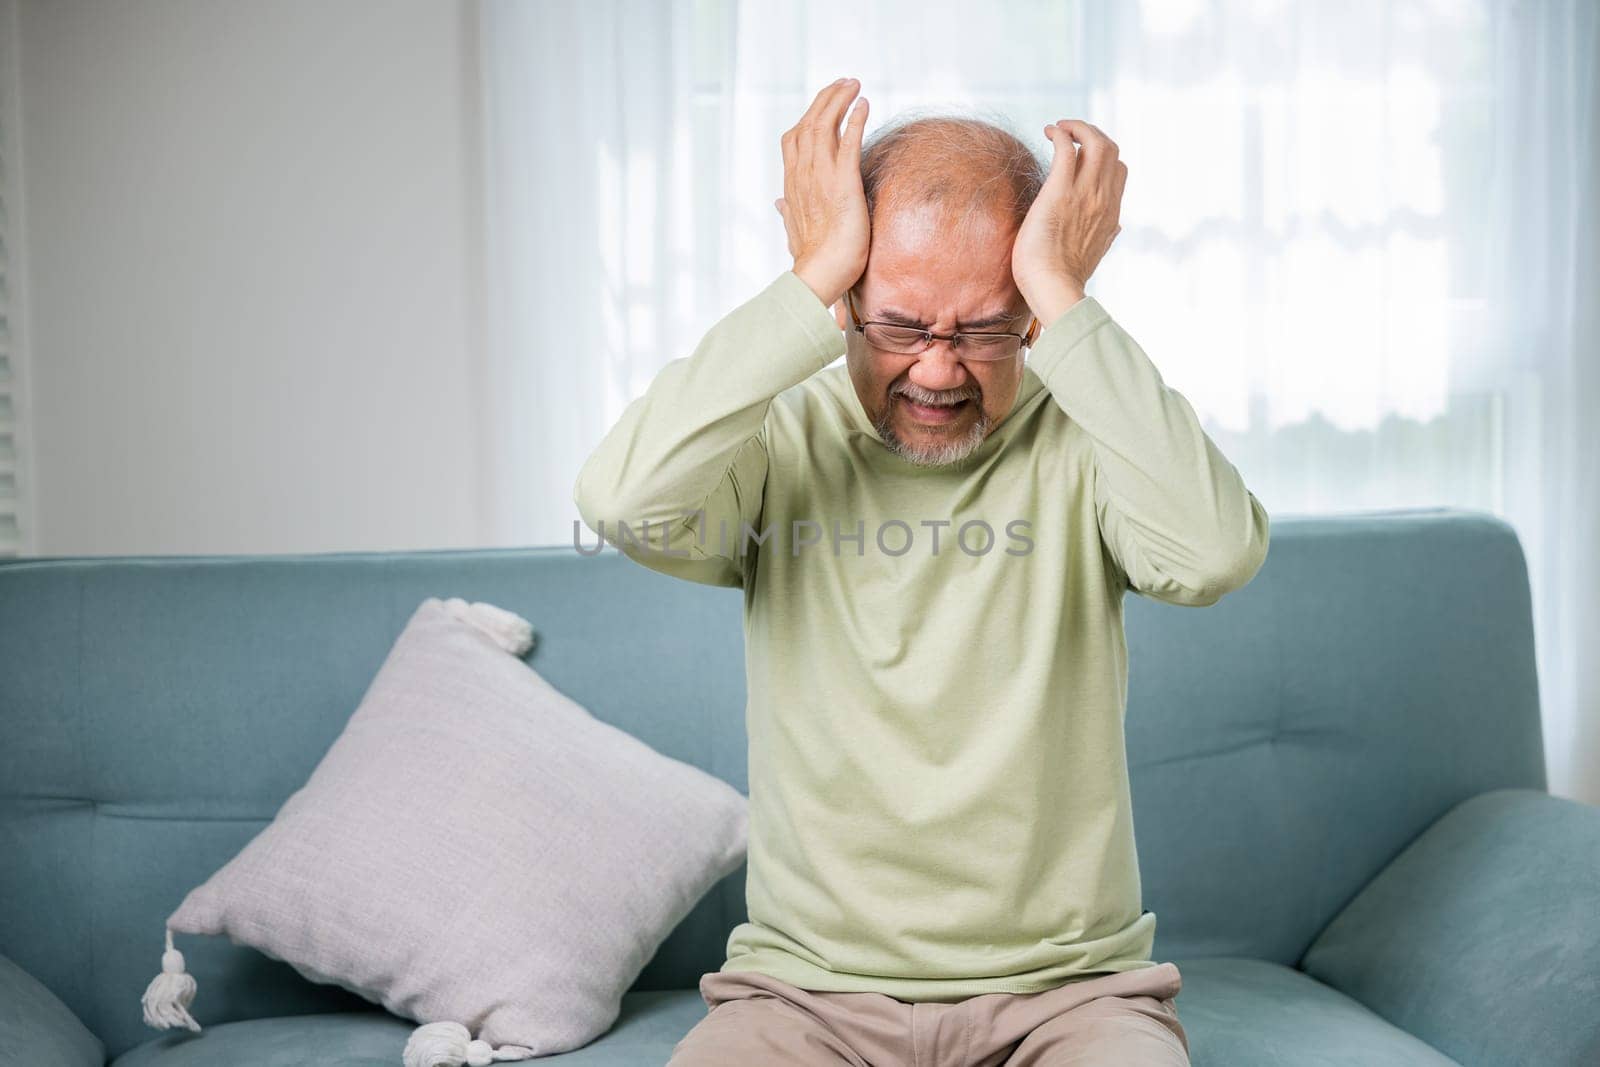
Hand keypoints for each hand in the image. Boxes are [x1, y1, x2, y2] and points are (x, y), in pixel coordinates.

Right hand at [775, 77, 871, 306]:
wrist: (821, 274)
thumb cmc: (812, 258)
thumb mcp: (794, 230)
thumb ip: (787, 212)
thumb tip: (779, 204)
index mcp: (792, 183)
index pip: (794, 138)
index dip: (808, 116)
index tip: (824, 105)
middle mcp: (803, 174)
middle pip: (809, 123)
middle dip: (826, 99)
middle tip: (844, 83)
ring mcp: (821, 176)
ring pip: (824, 125)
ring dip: (839, 101)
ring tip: (854, 84)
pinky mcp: (843, 182)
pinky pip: (848, 142)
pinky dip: (855, 120)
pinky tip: (864, 104)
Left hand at [1011, 120, 1127, 321]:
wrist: (1053, 288)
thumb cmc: (1063, 278)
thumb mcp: (1095, 255)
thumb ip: (1106, 236)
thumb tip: (1115, 228)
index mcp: (1111, 214)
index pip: (1119, 171)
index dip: (1104, 156)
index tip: (1083, 154)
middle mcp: (1103, 199)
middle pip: (1111, 149)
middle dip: (1091, 133)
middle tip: (1069, 134)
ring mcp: (1084, 193)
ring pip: (1096, 141)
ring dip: (1077, 127)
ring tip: (1058, 128)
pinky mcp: (1060, 190)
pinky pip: (1067, 148)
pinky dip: (1061, 133)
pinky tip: (1049, 132)